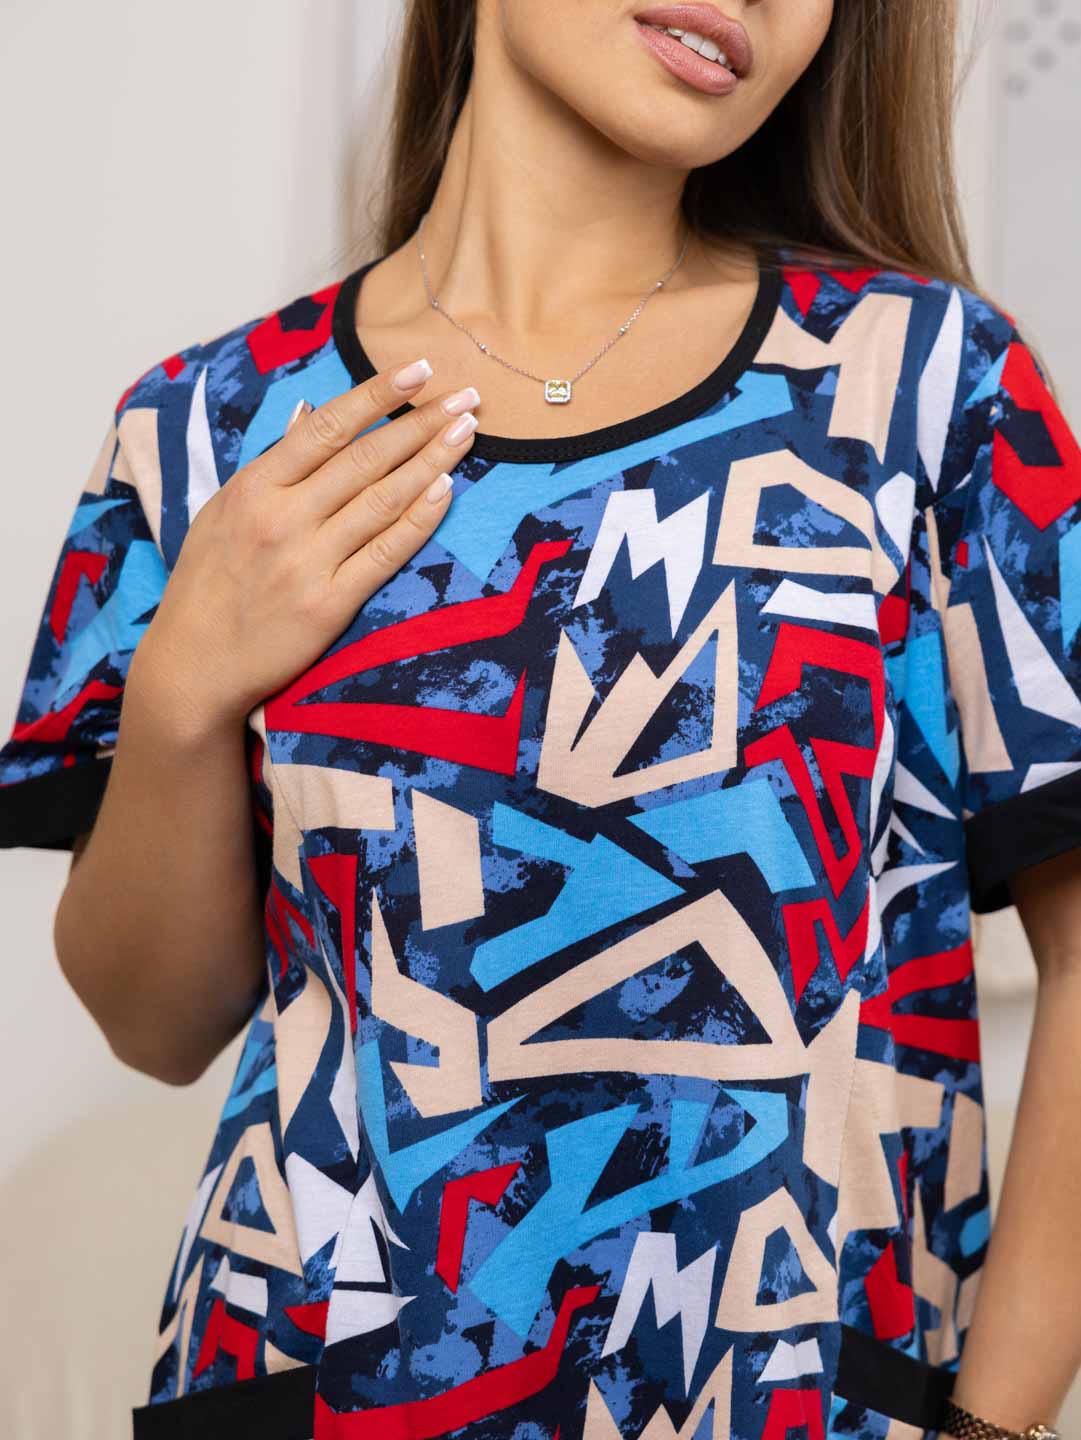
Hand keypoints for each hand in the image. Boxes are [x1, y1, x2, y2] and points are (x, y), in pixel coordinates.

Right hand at [129, 360, 479, 734]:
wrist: (193, 663)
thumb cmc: (208, 584)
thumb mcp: (223, 511)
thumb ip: (270, 463)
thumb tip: (306, 411)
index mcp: (254, 487)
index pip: (327, 427)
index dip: (377, 395)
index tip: (418, 371)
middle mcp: (281, 518)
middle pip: (365, 458)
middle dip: (421, 422)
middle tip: (465, 396)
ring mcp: (307, 561)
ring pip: (382, 499)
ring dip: (432, 461)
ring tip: (466, 432)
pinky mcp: (329, 603)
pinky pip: (385, 553)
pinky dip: (418, 519)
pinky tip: (446, 490)